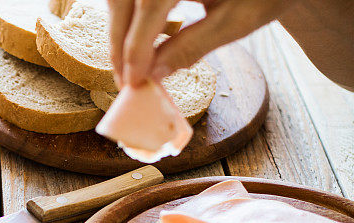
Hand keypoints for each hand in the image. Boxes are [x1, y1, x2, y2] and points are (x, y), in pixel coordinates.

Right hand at [108, 0, 294, 86]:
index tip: (133, 82)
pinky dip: (131, 15)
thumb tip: (153, 75)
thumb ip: (190, 47)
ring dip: (120, 30)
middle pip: (122, 0)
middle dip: (119, 43)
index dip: (135, 50)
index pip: (148, 9)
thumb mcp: (235, 21)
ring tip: (131, 65)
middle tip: (125, 81)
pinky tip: (142, 38)